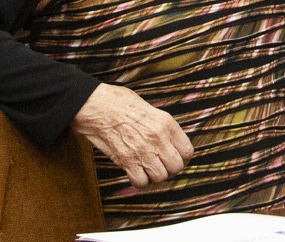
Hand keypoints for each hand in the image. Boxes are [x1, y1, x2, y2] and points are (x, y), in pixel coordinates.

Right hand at [71, 83, 194, 188]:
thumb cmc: (119, 102)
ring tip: (147, 168)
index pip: (188, 151)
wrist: (96, 105)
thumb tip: (170, 141)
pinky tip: (135, 172)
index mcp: (166, 123)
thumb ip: (162, 126)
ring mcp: (143, 151)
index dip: (181, 157)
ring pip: (161, 177)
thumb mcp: (149, 108)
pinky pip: (141, 182)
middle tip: (160, 164)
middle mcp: (158, 138)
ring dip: (154, 175)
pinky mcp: (126, 161)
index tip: (174, 156)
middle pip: (177, 167)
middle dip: (169, 168)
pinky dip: (139, 180)